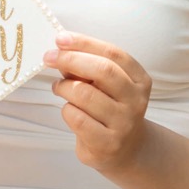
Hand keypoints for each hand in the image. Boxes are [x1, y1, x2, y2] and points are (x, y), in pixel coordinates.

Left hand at [45, 31, 151, 173]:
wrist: (126, 150)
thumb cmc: (110, 110)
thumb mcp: (107, 86)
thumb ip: (89, 69)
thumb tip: (61, 51)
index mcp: (140, 80)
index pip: (113, 53)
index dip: (84, 43)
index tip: (60, 38)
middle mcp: (136, 100)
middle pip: (103, 71)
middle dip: (71, 59)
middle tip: (49, 57)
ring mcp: (124, 124)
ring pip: (85, 94)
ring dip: (64, 87)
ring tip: (58, 87)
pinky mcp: (108, 143)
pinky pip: (77, 118)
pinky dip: (66, 110)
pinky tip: (68, 109)